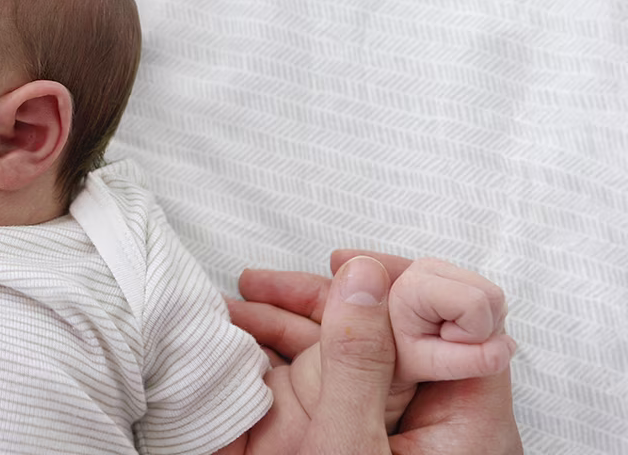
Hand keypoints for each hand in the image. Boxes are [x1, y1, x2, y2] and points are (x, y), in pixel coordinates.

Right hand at [228, 250, 522, 454]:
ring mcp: (404, 438)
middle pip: (394, 330)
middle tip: (259, 285)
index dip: (397, 280)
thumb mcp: (347, 445)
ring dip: (293, 331)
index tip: (342, 266)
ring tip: (233, 316)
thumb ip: (356, 361)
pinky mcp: (371, 447)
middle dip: (320, 302)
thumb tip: (361, 276)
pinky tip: (248, 358)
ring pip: (358, 358)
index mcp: (470, 422)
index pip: (454, 318)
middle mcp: (444, 426)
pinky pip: (339, 390)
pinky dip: (292, 368)